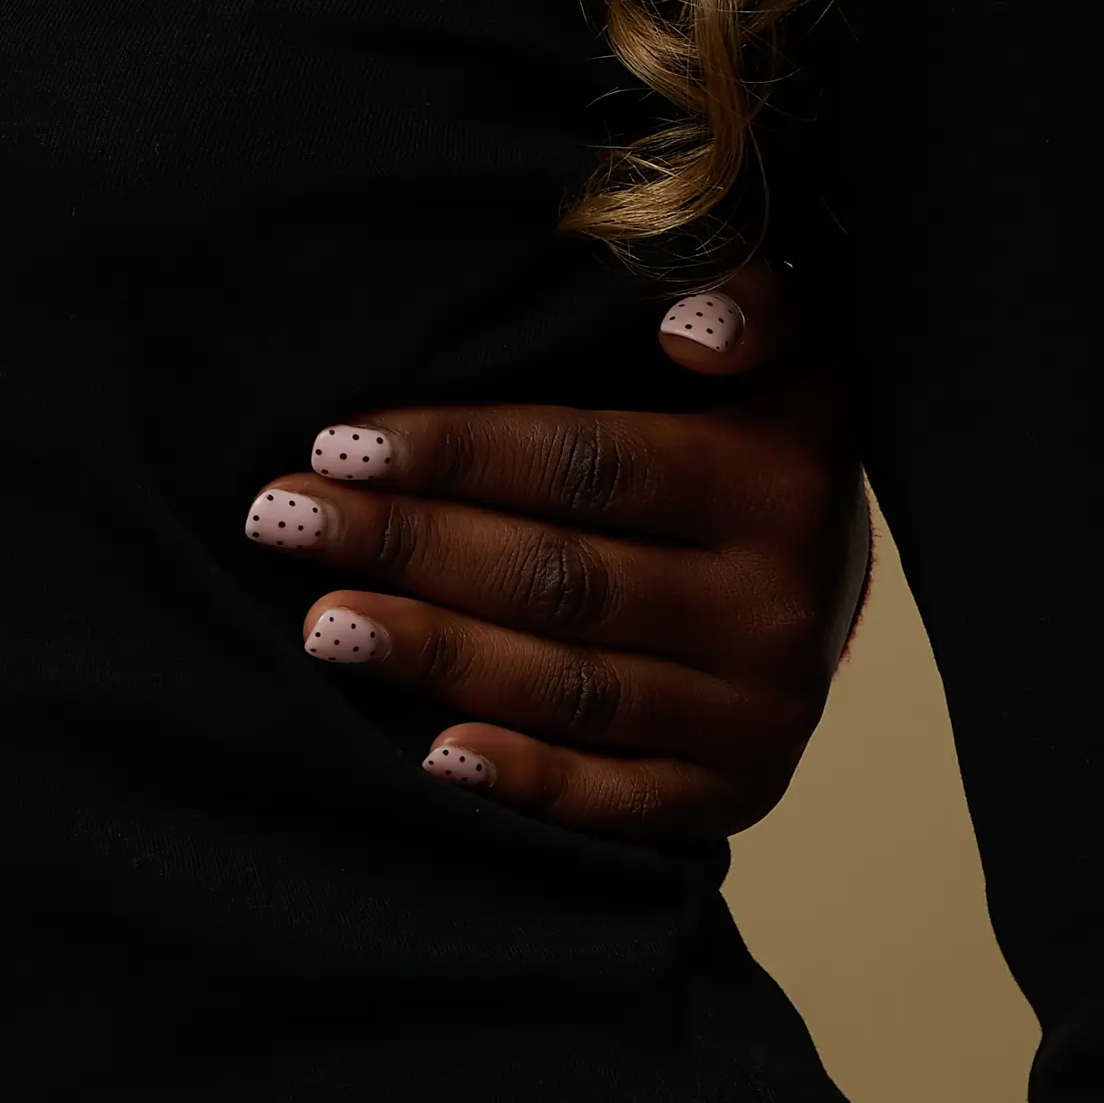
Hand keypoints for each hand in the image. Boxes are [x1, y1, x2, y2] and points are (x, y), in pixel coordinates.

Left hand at [248, 264, 862, 838]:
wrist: (821, 575)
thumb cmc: (739, 433)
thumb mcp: (769, 350)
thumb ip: (741, 302)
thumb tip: (689, 328)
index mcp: (776, 477)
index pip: (591, 465)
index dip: (459, 455)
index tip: (338, 443)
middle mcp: (777, 604)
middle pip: (562, 578)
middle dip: (409, 545)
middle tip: (283, 521)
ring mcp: (758, 711)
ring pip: (573, 688)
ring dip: (437, 655)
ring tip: (321, 624)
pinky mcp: (734, 793)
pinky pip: (618, 800)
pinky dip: (526, 779)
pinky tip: (433, 756)